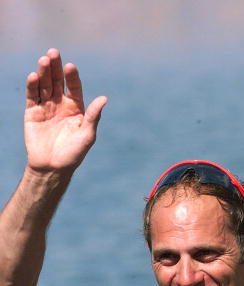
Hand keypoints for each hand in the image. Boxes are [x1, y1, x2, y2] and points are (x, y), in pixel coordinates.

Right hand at [25, 48, 106, 172]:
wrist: (52, 168)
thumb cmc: (73, 154)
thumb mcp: (87, 135)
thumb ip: (94, 117)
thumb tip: (104, 98)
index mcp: (76, 108)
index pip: (74, 87)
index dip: (72, 77)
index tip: (70, 67)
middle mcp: (61, 105)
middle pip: (57, 81)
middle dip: (55, 68)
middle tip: (54, 53)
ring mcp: (46, 107)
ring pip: (44, 85)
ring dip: (43, 72)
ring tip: (44, 60)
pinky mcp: (32, 113)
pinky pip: (32, 96)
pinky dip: (32, 86)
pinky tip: (33, 76)